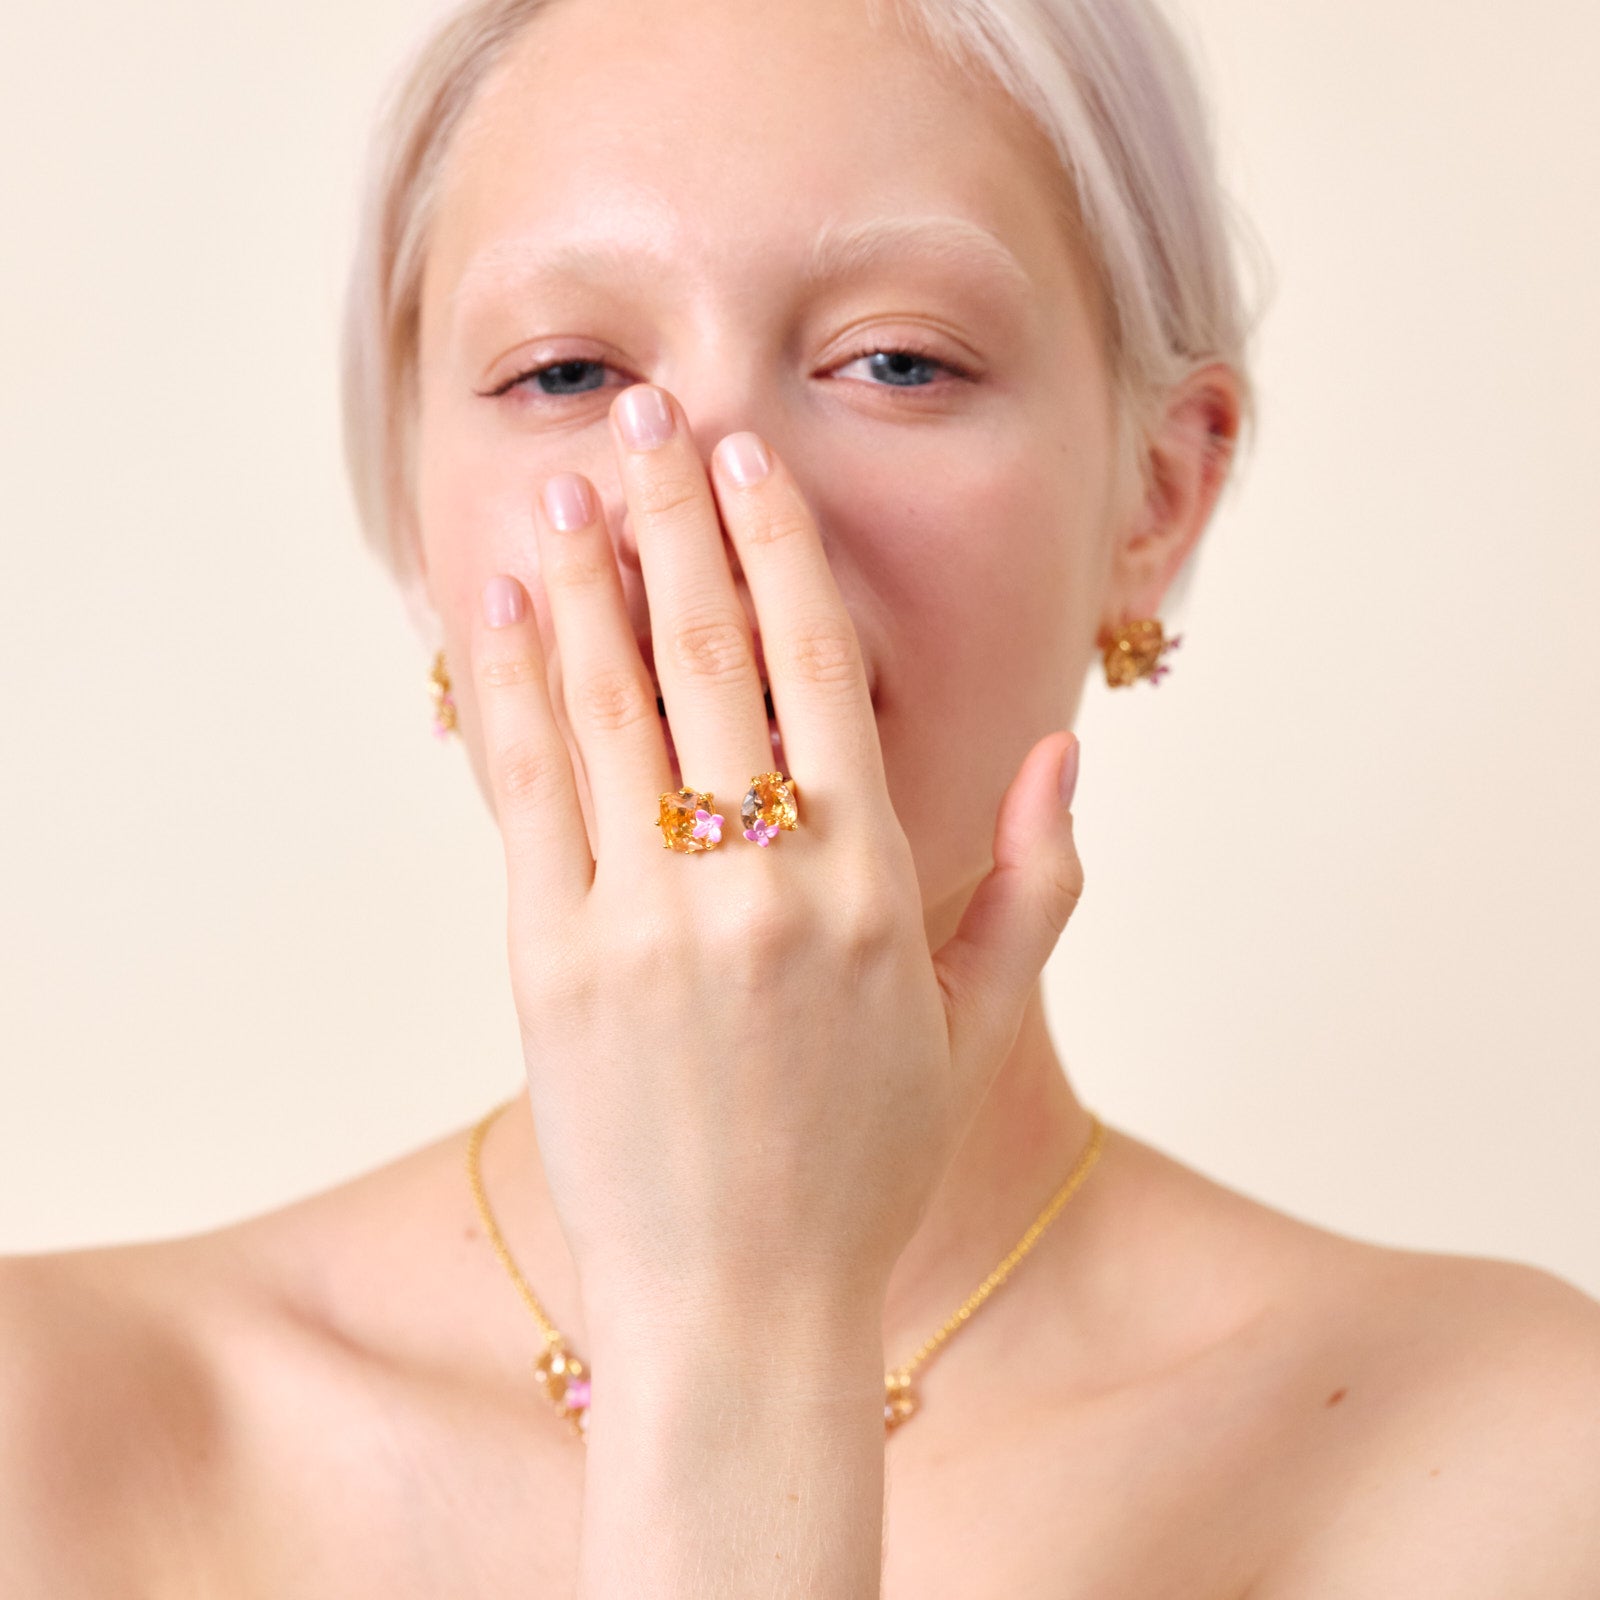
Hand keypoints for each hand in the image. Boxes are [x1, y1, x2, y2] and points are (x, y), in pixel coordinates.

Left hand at [470, 383, 1084, 1342]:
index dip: (780, 549)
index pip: (821, 671)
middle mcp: (760, 886)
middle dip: (673, 521)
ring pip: (607, 705)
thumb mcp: (979, 1029)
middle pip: (709, 656)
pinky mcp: (551, 966)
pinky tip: (498, 611)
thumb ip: (1037, 886)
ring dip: (584, 578)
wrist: (738, 1307)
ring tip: (566, 482)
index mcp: (871, 888)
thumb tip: (1068, 753)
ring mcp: (645, 923)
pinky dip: (508, 690)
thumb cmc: (865, 1165)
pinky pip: (528, 795)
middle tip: (647, 417)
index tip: (747, 462)